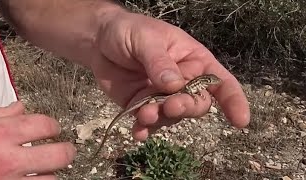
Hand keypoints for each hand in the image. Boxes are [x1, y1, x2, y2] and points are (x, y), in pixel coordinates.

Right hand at [0, 101, 75, 179]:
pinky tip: (33, 179)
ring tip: (47, 168)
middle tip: (66, 149)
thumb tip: (19, 108)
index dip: (53, 125)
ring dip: (51, 172)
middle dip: (67, 151)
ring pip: (51, 179)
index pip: (44, 125)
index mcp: (0, 135)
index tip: (54, 128)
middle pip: (58, 155)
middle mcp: (8, 159)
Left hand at [91, 12, 249, 140]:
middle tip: (169, 106)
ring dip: (162, 119)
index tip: (240, 120)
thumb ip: (159, 62)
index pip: (220, 80)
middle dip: (186, 108)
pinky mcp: (143, 105)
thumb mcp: (145, 39)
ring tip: (144, 115)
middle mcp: (182, 80)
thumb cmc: (127, 31)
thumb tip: (175, 85)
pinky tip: (138, 132)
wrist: (98, 41)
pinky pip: (150, 123)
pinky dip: (145, 130)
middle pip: (196, 103)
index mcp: (192, 59)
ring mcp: (162, 95)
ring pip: (173, 116)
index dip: (233, 100)